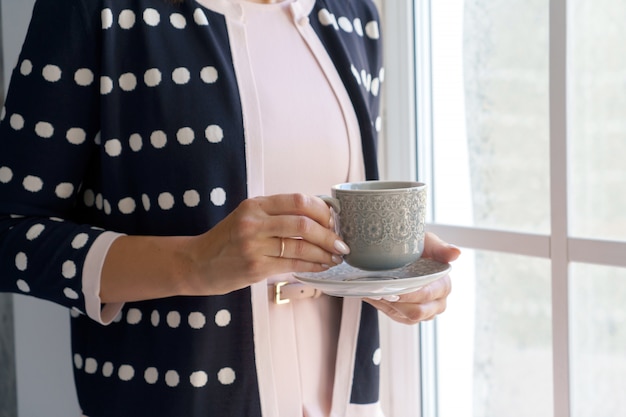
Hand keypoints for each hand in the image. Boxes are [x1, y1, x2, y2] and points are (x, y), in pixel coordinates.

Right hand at [183, 193, 347, 294]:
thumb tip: (319, 217)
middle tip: (341, 243)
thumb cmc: (228, 241)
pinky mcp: (255, 268)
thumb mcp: (248, 217)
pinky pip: (293, 265)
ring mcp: (254, 246)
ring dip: (325, 253)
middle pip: (304, 224)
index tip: (335, 219)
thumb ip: (277, 215)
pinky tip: (322, 266)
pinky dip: (313, 266)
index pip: (298, 201)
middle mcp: (254, 222)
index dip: (322, 210)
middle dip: (329, 234)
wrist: (198, 263)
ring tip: (336, 257)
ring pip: (301, 247)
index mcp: (255, 205)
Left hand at [364, 232, 459, 324]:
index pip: (426, 295)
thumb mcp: (428, 243)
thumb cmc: (419, 248)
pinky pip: (396, 317)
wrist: (405, 255)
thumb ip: (440, 248)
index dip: (409, 293)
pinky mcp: (411, 318)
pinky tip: (377, 293)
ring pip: (405, 317)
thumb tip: (456, 253)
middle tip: (380, 289)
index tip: (393, 287)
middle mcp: (438, 303)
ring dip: (389, 304)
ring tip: (376, 289)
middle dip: (397, 302)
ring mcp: (425, 313)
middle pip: (416, 312)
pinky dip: (384, 306)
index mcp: (444, 286)